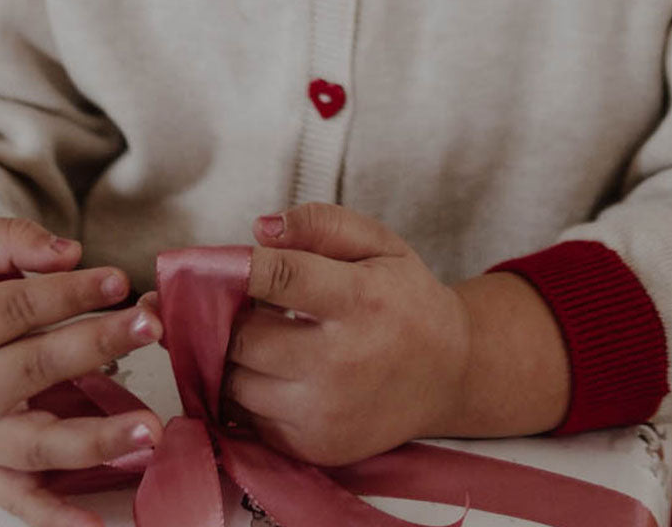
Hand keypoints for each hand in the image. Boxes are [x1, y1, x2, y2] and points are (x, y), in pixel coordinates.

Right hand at [0, 218, 164, 526]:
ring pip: (37, 444)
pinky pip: (20, 500)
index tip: (119, 279)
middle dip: (96, 345)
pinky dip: (55, 518)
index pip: (15, 310)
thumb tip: (70, 252)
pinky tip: (94, 524)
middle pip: (33, 368)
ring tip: (150, 428)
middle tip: (149, 326)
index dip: (70, 293)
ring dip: (98, 439)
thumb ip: (10, 241)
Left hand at [220, 203, 471, 465]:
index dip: (240, 267)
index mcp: (361, 300)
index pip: (282, 278)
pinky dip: (253, 392)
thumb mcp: (379, 244)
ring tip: (267, 337)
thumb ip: (321, 224)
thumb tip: (260, 230)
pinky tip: (280, 372)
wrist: (449, 373)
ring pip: (237, 382)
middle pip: (245, 337)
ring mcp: (325, 412)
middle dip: (237, 317)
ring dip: (240, 357)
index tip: (222, 264)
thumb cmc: (406, 298)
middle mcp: (342, 362)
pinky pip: (249, 418)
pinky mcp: (314, 447)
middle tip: (253, 304)